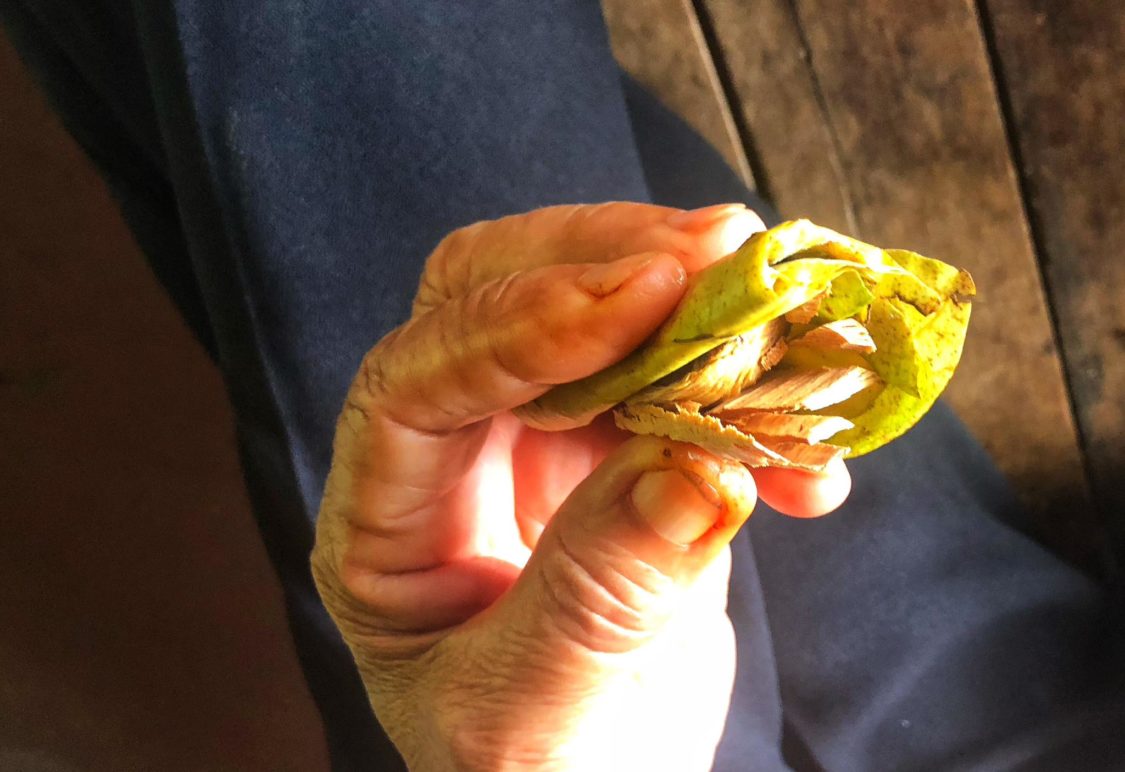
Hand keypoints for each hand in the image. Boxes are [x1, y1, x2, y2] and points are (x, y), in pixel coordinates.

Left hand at [312, 202, 850, 770]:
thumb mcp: (535, 713)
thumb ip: (598, 596)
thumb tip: (690, 467)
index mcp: (386, 521)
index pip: (415, 379)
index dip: (520, 325)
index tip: (643, 299)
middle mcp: (453, 458)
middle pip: (496, 297)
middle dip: (607, 264)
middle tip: (720, 253)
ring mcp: (542, 445)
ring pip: (602, 321)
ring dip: (701, 313)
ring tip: (792, 328)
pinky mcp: (627, 452)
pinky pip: (685, 384)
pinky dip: (755, 396)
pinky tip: (810, 460)